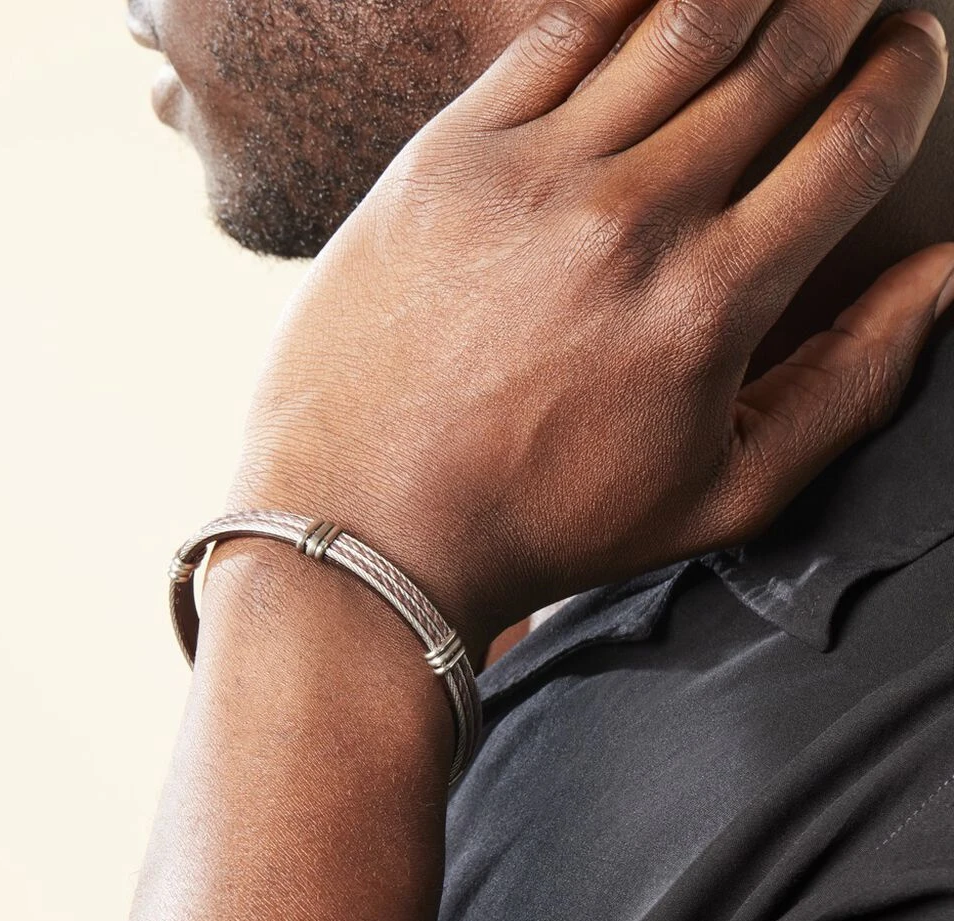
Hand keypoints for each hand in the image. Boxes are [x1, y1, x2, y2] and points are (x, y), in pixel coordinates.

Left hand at [223, 0, 951, 657]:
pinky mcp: (448, 156)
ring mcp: (533, 175)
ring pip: (678, 20)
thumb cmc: (548, 520)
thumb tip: (945, 276)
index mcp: (716, 301)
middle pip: (779, 53)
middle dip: (845, 0)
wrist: (372, 522)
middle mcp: (634, 217)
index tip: (916, 46)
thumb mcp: (724, 494)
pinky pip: (559, 30)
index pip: (854, 139)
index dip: (907, 74)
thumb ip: (851, 385)